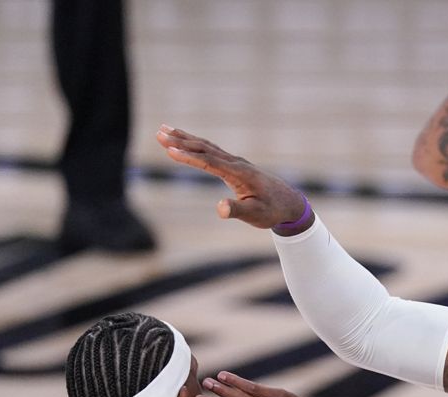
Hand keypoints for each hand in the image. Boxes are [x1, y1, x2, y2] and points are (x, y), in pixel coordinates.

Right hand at [155, 125, 310, 231]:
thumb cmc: (272, 211)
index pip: (209, 162)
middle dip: (181, 141)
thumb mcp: (255, 215)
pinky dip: (195, 144)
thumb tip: (219, 209)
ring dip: (185, 138)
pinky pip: (211, 151)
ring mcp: (236, 162)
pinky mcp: (235, 165)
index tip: (169, 150)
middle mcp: (236, 163)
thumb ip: (236, 211)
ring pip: (206, 146)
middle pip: (205, 149)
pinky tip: (184, 141)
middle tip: (158, 133)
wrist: (289, 203)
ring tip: (163, 130)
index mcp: (239, 174)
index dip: (189, 157)